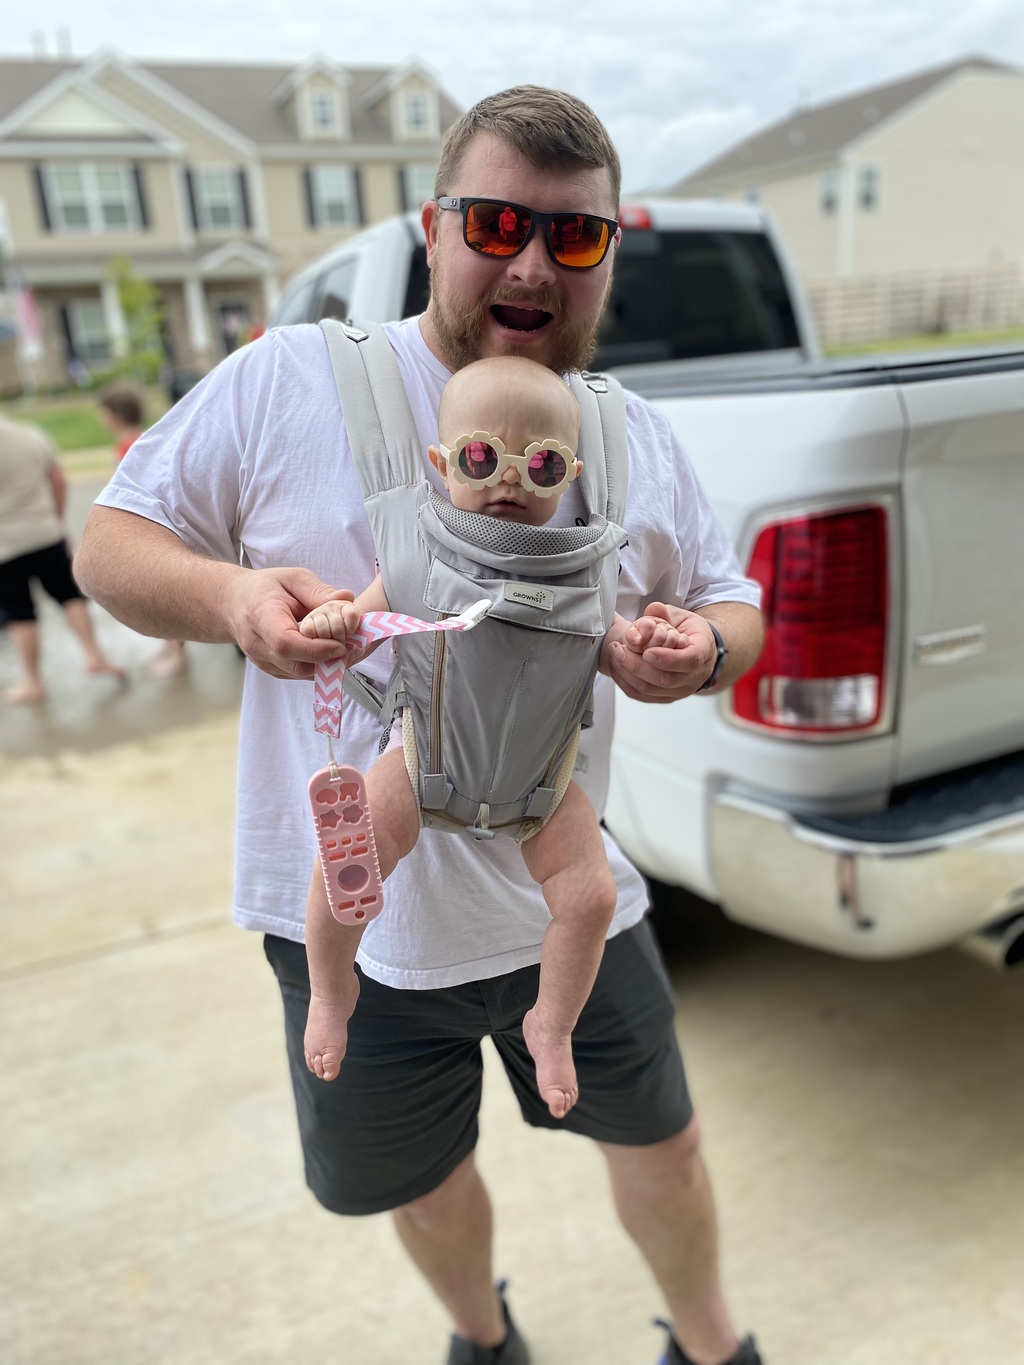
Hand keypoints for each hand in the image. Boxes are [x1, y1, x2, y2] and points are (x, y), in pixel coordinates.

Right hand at [221, 567, 355, 679]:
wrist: (234, 604)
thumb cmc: (264, 589)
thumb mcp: (292, 578)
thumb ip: (318, 590)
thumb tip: (347, 599)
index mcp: (261, 618)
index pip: (285, 643)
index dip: (315, 649)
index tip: (340, 645)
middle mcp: (258, 646)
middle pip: (296, 665)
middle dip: (328, 660)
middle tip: (352, 647)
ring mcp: (263, 662)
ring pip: (300, 674)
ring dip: (326, 665)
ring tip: (344, 647)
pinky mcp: (272, 670)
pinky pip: (299, 674)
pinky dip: (318, 667)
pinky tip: (329, 651)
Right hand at [305, 978, 360, 1081]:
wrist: (334, 994)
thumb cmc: (331, 1023)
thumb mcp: (332, 1049)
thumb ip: (330, 1064)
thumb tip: (327, 1077)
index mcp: (313, 1048)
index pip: (315, 1067)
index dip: (324, 1072)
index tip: (331, 1073)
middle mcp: (316, 1039)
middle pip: (317, 1057)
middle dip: (323, 1065)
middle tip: (331, 1069)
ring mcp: (325, 1028)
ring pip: (325, 1044)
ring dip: (329, 1051)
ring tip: (334, 1057)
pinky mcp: (334, 1018)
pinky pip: (333, 1032)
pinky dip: (336, 1038)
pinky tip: (339, 1037)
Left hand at [605, 601, 716, 702]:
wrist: (696, 651)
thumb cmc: (689, 632)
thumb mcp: (682, 616)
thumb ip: (665, 613)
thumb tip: (654, 608)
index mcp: (704, 651)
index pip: (690, 660)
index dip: (667, 659)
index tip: (647, 652)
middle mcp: (694, 676)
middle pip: (666, 679)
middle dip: (638, 665)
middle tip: (619, 649)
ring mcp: (680, 690)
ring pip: (651, 690)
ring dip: (628, 674)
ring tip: (614, 655)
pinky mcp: (665, 698)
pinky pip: (642, 696)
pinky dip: (625, 682)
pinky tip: (616, 667)